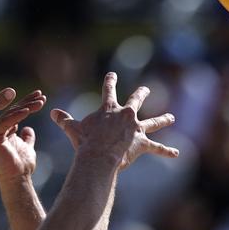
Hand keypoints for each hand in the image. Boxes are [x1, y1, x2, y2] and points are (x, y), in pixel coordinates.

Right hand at [0, 90, 45, 181]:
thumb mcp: (27, 147)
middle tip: (41, 94)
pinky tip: (28, 110)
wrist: (17, 179)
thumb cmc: (22, 166)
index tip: (41, 96)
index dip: (29, 103)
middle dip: (28, 101)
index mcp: (3, 130)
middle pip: (13, 111)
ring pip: (11, 114)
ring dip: (26, 106)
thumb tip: (28, 128)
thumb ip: (27, 138)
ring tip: (40, 102)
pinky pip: (5, 122)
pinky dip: (17, 115)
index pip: (16, 112)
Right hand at [51, 73, 178, 170]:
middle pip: (136, 100)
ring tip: (171, 117)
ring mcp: (136, 128)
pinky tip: (176, 154)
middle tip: (146, 89)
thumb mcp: (73, 128)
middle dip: (141, 94)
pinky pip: (156, 148)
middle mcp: (126, 115)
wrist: (98, 155)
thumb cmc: (85, 142)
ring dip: (163, 119)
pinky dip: (166, 151)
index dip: (109, 81)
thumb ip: (64, 120)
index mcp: (109, 108)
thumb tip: (52, 113)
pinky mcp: (142, 143)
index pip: (108, 90)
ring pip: (153, 122)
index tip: (112, 74)